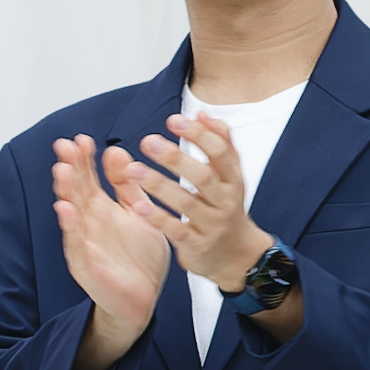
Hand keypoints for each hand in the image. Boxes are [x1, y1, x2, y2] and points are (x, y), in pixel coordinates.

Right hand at [52, 136, 171, 369]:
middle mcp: (88, 224)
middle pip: (76, 192)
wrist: (142, 301)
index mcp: (101, 210)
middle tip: (64, 146)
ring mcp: (84, 244)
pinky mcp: (86, 266)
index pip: (88, 179)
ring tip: (62, 171)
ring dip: (65, 193)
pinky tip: (66, 210)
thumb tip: (116, 151)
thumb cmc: (139, 259)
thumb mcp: (139, 214)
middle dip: (70, 169)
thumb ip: (128, 186)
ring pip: (71, 215)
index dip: (83, 160)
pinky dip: (71, 228)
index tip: (82, 139)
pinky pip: (76, 244)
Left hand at [122, 112, 283, 293]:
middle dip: (176, 158)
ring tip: (132, 169)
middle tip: (147, 141)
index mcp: (233, 180)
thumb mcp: (229, 178)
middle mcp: (225, 201)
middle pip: (203, 176)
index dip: (200, 135)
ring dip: (159, 185)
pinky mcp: (197, 245)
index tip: (173, 119)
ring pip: (187, 203)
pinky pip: (177, 230)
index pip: (222, 153)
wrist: (238, 257)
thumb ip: (219, 145)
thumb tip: (204, 113)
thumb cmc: (225, 208)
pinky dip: (158, 218)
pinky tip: (137, 206)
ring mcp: (212, 224)